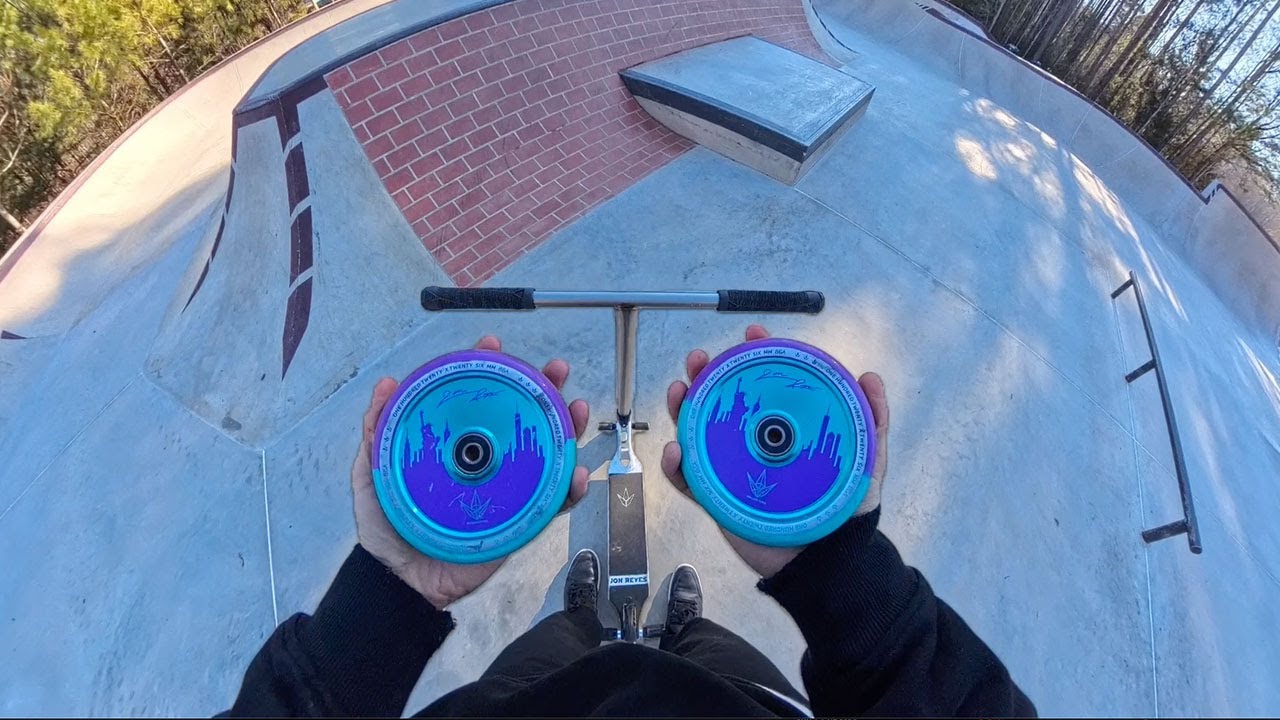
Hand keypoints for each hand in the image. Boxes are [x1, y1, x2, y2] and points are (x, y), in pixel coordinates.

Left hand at [351, 335, 590, 608]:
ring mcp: (507, 490)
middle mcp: (487, 462)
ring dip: (568, 428)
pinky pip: (553, 503)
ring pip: (548, 453)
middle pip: (524, 419)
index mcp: (456, 446)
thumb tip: (386, 384)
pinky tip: (577, 471)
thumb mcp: (371, 473)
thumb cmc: (387, 528)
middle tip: (556, 369)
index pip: (479, 400)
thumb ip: (376, 431)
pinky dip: (570, 487)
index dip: (491, 369)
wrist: (399, 582)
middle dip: (545, 389)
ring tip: (576, 407)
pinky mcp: (521, 522)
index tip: (493, 344)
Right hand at [660, 324, 889, 578]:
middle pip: (722, 401)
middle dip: (705, 373)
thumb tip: (870, 377)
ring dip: (682, 407)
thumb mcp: (868, 461)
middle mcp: (755, 444)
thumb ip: (873, 420)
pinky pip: (689, 480)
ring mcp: (732, 470)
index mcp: (785, 429)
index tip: (751, 334)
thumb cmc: (848, 511)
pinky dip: (676, 465)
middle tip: (699, 358)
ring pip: (697, 431)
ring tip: (679, 391)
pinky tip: (675, 451)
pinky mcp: (717, 500)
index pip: (765, 384)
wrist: (828, 563)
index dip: (754, 356)